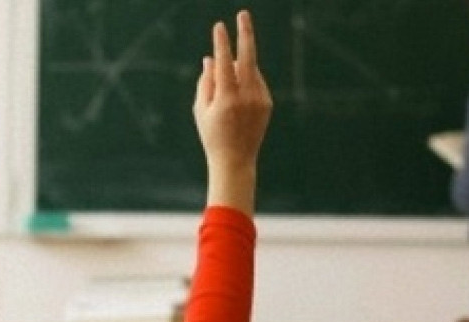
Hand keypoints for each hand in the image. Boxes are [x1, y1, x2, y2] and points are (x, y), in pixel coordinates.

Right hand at [193, 10, 272, 213]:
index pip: (224, 63)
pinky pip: (256, 82)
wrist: (236, 160)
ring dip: (238, 69)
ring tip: (227, 94)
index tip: (219, 26)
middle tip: (243, 14)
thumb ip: (206, 82)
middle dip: (245, 33)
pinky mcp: (267, 103)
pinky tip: (237, 101)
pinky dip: (245, 82)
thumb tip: (211, 58)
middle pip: (248, 57)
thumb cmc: (212, 134)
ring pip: (250, 71)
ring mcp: (260, 99)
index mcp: (227, 99)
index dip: (221, 43)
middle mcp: (246, 97)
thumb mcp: (201, 109)